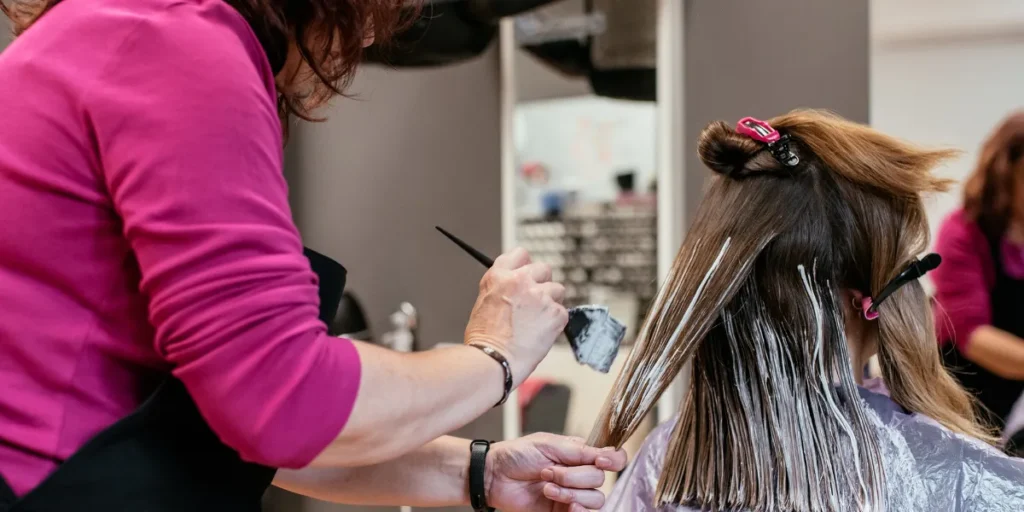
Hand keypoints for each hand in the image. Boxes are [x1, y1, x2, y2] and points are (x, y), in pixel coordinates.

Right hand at [464, 247, 567, 386]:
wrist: (492, 360)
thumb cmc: (484, 340)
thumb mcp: (484, 302)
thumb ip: (503, 288)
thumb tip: (517, 287)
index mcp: (499, 276)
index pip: (520, 254)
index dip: (525, 266)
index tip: (528, 276)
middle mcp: (520, 281)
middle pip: (544, 269)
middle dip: (542, 284)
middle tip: (535, 303)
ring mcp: (540, 296)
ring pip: (557, 290)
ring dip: (551, 303)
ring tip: (537, 323)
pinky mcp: (555, 313)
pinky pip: (563, 312)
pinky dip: (555, 323)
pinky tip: (541, 334)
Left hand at [485, 433, 627, 511]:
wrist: (494, 476)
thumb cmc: (517, 455)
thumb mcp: (548, 444)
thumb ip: (579, 451)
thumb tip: (606, 454)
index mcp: (579, 454)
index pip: (612, 458)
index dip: (613, 460)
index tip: (599, 461)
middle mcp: (580, 474)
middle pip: (601, 480)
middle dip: (575, 477)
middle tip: (549, 472)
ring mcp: (573, 494)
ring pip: (595, 499)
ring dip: (571, 493)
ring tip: (547, 488)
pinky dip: (578, 510)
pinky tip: (565, 505)